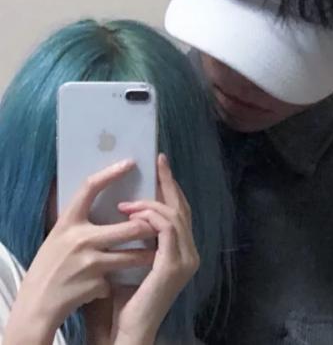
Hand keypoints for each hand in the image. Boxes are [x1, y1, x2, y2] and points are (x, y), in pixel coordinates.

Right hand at [4, 160, 155, 343]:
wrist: (37, 303)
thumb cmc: (51, 263)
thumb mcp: (61, 234)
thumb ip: (81, 218)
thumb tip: (104, 190)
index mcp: (68, 222)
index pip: (90, 187)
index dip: (111, 173)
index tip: (131, 162)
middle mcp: (79, 239)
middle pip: (131, 228)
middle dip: (150, 229)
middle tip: (161, 226)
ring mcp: (89, 263)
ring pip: (134, 256)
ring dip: (148, 255)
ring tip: (158, 252)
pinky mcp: (95, 285)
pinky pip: (119, 278)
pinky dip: (122, 280)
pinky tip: (122, 285)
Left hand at [113, 154, 199, 343]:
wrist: (129, 329)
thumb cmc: (127, 297)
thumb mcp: (138, 259)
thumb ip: (142, 237)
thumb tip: (129, 209)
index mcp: (183, 251)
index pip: (181, 213)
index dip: (172, 189)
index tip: (162, 168)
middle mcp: (191, 253)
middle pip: (183, 208)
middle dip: (169, 183)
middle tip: (159, 161)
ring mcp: (186, 259)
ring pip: (174, 216)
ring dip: (151, 203)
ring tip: (128, 201)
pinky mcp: (173, 264)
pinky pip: (165, 229)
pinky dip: (150, 217)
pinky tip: (133, 214)